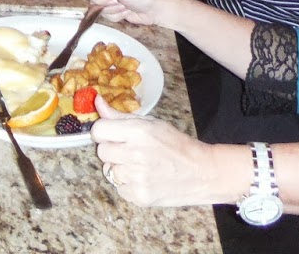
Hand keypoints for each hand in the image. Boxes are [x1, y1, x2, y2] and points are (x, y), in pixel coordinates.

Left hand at [92, 99, 223, 206]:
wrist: (201, 173)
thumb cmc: (177, 145)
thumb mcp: (152, 123)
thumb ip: (120, 116)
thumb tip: (97, 103)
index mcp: (138, 132)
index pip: (99, 130)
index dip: (102, 131)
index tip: (109, 133)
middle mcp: (135, 154)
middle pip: (102, 151)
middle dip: (112, 149)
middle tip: (129, 150)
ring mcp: (136, 178)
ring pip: (109, 171)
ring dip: (120, 168)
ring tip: (140, 165)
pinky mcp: (139, 196)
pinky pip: (119, 188)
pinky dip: (128, 184)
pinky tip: (144, 178)